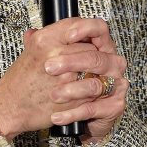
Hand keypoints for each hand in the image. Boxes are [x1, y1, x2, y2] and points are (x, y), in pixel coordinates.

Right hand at [0, 17, 127, 142]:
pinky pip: (95, 86)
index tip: (88, 38)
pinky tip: (89, 87)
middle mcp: (55, 55)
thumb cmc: (20, 80)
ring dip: (96, 71)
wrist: (10, 107)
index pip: (77, 25)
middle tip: (90, 60)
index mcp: (45, 40)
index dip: (87, 31)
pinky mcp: (74, 96)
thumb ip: (50, 36)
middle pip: (91, 47)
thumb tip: (69, 27)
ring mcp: (66, 76)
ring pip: (96, 67)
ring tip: (90, 73)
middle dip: (93, 54)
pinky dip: (95, 86)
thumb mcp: (30, 50)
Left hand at [45, 18, 128, 142]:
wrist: (64, 112)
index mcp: (100, 47)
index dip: (86, 30)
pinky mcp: (114, 105)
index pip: (99, 29)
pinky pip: (93, 109)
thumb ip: (48, 45)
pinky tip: (57, 117)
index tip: (68, 37)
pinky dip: (73, 113)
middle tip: (48, 67)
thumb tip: (30, 34)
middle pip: (96, 57)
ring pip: (94, 85)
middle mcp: (111, 64)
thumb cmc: (65, 83)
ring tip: (53, 95)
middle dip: (71, 62)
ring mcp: (116, 84)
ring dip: (71, 91)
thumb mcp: (56, 61)